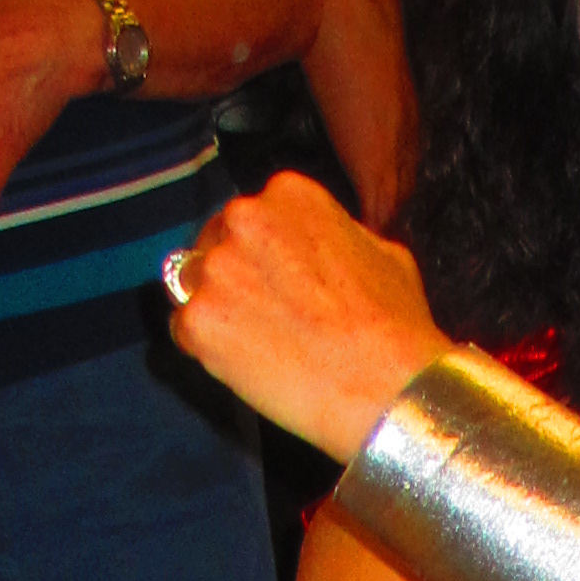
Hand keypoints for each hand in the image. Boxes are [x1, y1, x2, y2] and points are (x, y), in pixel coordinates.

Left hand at [163, 173, 443, 456]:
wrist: (386, 386)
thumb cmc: (395, 327)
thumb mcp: (384, 254)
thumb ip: (341, 238)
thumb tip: (334, 247)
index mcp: (289, 194)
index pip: (250, 218)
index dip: (261, 256)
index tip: (277, 284)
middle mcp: (244, 218)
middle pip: (214, 245)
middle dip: (232, 279)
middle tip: (264, 320)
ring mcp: (217, 269)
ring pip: (192, 286)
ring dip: (216, 312)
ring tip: (258, 347)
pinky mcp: (198, 320)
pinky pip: (184, 333)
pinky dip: (206, 352)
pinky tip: (246, 367)